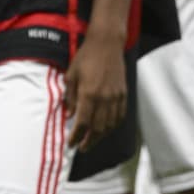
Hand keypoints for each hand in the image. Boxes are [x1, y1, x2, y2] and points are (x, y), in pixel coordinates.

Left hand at [64, 30, 126, 150]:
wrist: (107, 44)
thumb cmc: (85, 58)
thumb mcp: (70, 77)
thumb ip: (69, 98)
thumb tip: (69, 116)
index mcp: (89, 94)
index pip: (82, 123)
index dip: (76, 137)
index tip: (70, 144)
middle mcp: (104, 98)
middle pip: (98, 128)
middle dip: (89, 141)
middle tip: (81, 148)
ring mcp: (116, 96)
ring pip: (110, 124)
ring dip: (101, 136)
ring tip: (92, 142)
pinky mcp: (124, 93)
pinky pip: (120, 115)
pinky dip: (113, 126)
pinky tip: (106, 130)